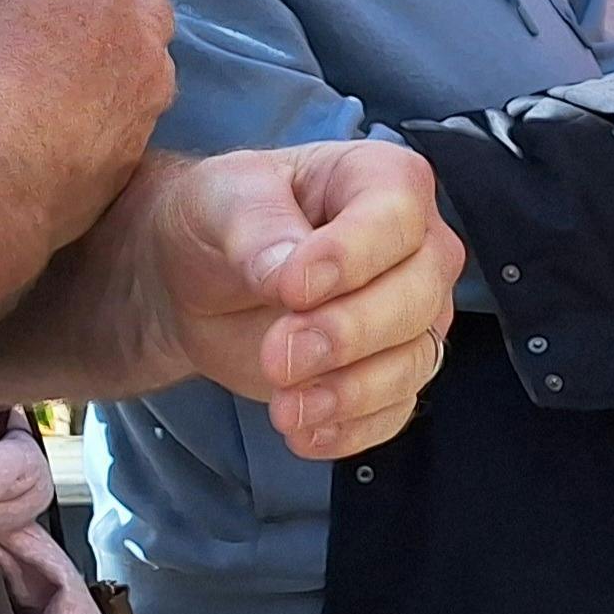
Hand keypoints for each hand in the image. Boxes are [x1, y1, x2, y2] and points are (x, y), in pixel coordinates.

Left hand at [146, 139, 466, 457]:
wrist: (194, 279)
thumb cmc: (221, 217)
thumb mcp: (223, 197)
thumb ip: (258, 228)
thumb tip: (288, 274)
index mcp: (385, 181)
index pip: (396, 218)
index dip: (352, 257)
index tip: (291, 288)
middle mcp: (417, 247)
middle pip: (419, 296)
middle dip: (348, 334)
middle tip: (276, 356)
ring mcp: (410, 313)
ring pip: (415, 359)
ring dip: (350, 392)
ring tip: (284, 409)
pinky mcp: (389, 371)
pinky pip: (395, 409)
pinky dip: (352, 428)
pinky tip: (303, 432)